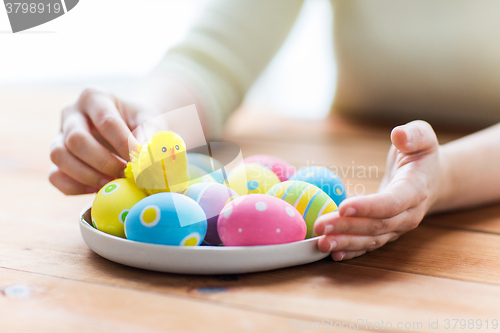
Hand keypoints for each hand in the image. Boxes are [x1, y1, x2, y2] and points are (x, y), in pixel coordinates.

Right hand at [49, 88, 148, 194]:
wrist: (131, 129)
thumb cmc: (140, 123)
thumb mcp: (151, 121)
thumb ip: (151, 136)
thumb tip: (144, 160)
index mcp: (95, 98)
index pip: (106, 121)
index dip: (123, 144)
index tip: (139, 161)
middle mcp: (71, 114)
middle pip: (76, 139)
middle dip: (103, 162)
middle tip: (125, 174)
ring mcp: (60, 136)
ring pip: (59, 156)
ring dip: (87, 175)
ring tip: (113, 183)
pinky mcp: (58, 159)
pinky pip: (55, 176)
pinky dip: (75, 187)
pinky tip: (98, 190)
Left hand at [314, 120, 443, 260]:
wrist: (433, 179)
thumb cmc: (422, 155)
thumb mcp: (423, 136)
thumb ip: (413, 134)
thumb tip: (398, 134)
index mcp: (416, 189)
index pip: (392, 202)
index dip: (369, 207)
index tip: (343, 206)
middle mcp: (408, 214)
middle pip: (377, 225)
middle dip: (347, 227)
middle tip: (320, 225)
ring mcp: (398, 227)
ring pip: (371, 239)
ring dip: (345, 242)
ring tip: (320, 242)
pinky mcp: (386, 232)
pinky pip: (369, 245)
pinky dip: (351, 250)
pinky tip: (331, 252)